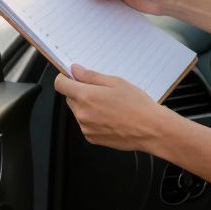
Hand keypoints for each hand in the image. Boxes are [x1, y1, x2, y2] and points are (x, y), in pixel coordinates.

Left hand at [53, 64, 173, 152]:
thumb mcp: (115, 82)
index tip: (72, 76)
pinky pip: (86, 124)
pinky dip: (93, 119)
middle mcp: (82, 114)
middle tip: (101, 90)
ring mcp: (86, 128)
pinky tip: (110, 116)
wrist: (150, 129)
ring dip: (87, 106)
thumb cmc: (137, 105)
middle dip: (80, 91)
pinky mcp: (91, 138)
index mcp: (86, 96)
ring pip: (78, 111)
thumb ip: (91, 76)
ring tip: (109, 105)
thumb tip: (75, 70)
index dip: (65, 77)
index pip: (60, 84)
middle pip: (69, 97)